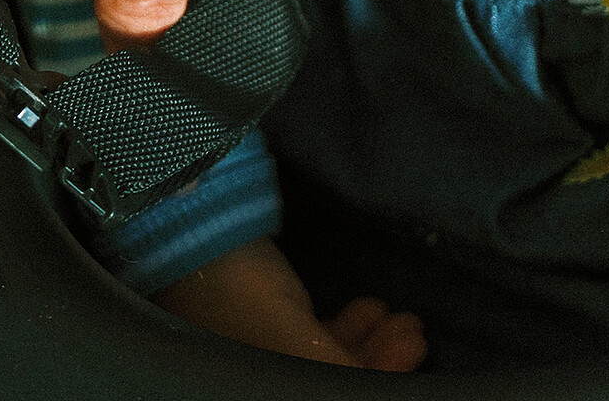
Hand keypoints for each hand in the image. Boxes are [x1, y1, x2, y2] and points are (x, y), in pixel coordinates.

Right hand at [155, 238, 425, 369]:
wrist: (194, 224)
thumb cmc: (238, 291)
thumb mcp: (290, 338)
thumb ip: (333, 368)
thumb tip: (373, 385)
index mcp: (254, 384)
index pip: (323, 391)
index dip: (373, 381)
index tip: (409, 353)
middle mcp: (256, 375)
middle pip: (327, 381)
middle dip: (378, 363)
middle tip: (413, 335)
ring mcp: (260, 351)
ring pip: (327, 360)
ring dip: (369, 344)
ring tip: (400, 320)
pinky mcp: (265, 322)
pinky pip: (315, 338)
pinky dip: (346, 330)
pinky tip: (371, 311)